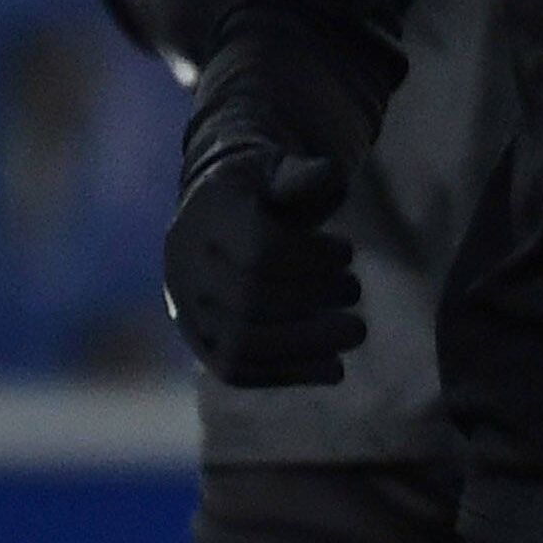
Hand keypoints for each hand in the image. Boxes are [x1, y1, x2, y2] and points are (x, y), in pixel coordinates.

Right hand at [163, 147, 359, 385]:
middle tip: (353, 289)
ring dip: (308, 344)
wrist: (211, 223)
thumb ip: (302, 175)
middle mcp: (187, 269)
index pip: (258, 250)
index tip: (346, 253)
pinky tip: (335, 369)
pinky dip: (293, 374)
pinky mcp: (203, 348)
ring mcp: (190, 313)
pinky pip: (242, 371)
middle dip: (313, 299)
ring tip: (355, 331)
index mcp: (207, 218)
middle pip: (250, 300)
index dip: (311, 257)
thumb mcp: (277, 168)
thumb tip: (329, 175)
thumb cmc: (258, 193)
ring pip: (243, 343)